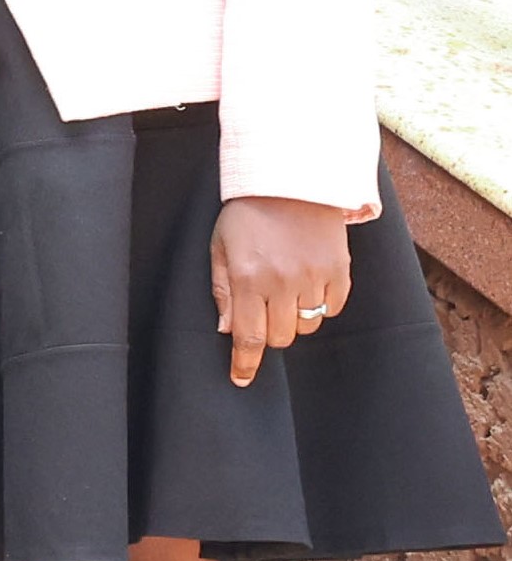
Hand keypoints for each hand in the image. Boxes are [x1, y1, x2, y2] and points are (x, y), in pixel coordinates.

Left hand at [213, 194, 354, 386]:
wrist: (292, 181)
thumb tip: (227, 330)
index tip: (241, 380)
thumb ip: (223, 290)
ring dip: (294, 319)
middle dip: (268, 333)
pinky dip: (320, 306)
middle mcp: (283, 282)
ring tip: (285, 292)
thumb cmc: (248, 214)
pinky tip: (308, 284)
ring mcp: (315, 277)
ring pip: (307, 326)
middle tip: (263, 309)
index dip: (245, 364)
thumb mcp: (220, 247)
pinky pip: (332, 309)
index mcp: (248, 278)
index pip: (248, 337)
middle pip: (280, 337)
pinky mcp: (340, 271)